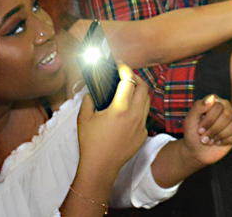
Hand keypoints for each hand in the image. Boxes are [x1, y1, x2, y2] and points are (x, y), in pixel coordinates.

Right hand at [76, 63, 149, 178]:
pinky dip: (139, 107)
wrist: (101, 167)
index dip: (125, 69)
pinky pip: (145, 115)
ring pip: (147, 100)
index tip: (120, 65)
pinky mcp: (143, 134)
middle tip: (126, 75)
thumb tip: (93, 90)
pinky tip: (129, 110)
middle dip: (135, 77)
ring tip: (129, 89)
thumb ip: (89, 100)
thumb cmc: (90, 143)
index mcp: (120, 109)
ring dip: (140, 91)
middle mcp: (134, 115)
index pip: (128, 80)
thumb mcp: (84, 118)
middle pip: (143, 87)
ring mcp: (141, 125)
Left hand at [183, 95, 231, 165]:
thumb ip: (198, 107)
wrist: (196, 151)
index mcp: (214, 101)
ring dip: (221, 136)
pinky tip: (219, 142)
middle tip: (204, 138)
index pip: (218, 106)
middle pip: (227, 115)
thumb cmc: (192, 133)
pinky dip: (228, 140)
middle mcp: (226, 106)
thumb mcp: (190, 120)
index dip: (209, 120)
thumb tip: (212, 98)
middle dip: (214, 130)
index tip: (199, 131)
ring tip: (212, 140)